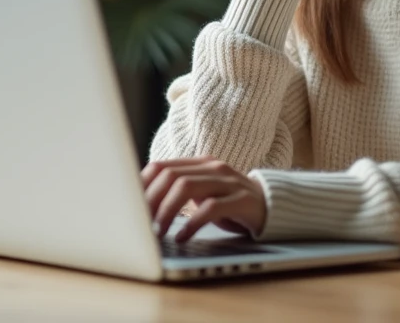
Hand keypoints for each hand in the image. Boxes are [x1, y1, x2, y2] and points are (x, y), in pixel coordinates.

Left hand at [141, 157, 266, 242]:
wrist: (271, 207)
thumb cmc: (229, 204)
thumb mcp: (203, 194)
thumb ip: (179, 191)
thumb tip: (140, 204)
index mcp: (200, 164)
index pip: (162, 166)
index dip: (142, 185)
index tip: (129, 206)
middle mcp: (213, 168)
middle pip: (171, 176)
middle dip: (151, 200)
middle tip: (141, 223)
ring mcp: (229, 182)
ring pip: (187, 187)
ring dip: (167, 211)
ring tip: (158, 231)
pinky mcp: (242, 200)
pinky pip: (211, 208)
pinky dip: (192, 223)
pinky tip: (182, 236)